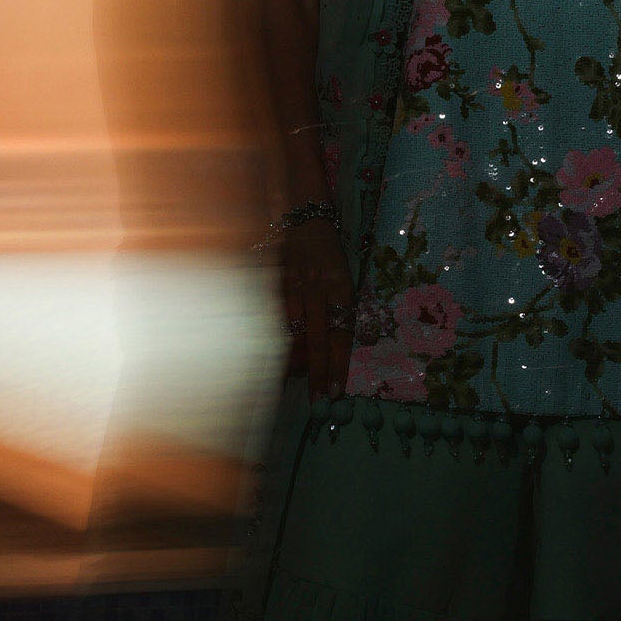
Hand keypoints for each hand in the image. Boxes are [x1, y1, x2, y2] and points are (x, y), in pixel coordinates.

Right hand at [281, 215, 354, 399]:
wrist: (305, 221)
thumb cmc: (329, 255)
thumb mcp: (344, 279)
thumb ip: (340, 311)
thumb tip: (338, 348)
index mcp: (341, 290)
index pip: (341, 334)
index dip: (339, 364)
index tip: (336, 389)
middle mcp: (319, 292)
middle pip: (318, 340)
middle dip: (319, 371)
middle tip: (319, 398)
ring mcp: (295, 290)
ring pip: (294, 333)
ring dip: (296, 361)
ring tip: (295, 384)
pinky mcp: (276, 288)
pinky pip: (276, 320)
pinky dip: (277, 341)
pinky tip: (276, 358)